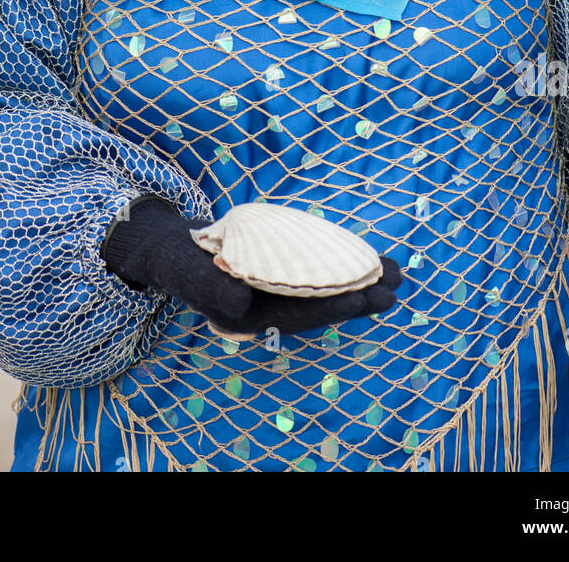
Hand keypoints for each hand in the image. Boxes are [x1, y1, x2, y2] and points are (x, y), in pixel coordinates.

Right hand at [102, 196, 402, 335]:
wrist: (173, 250)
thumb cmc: (179, 260)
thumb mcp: (185, 272)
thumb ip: (210, 289)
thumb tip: (239, 303)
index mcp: (247, 318)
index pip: (296, 314)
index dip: (332, 306)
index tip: (365, 296)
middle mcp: (266, 312)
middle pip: (318, 307)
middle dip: (357, 297)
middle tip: (395, 288)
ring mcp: (274, 295)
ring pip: (323, 292)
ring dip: (358, 284)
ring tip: (395, 276)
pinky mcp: (281, 277)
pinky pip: (316, 276)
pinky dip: (341, 269)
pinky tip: (367, 262)